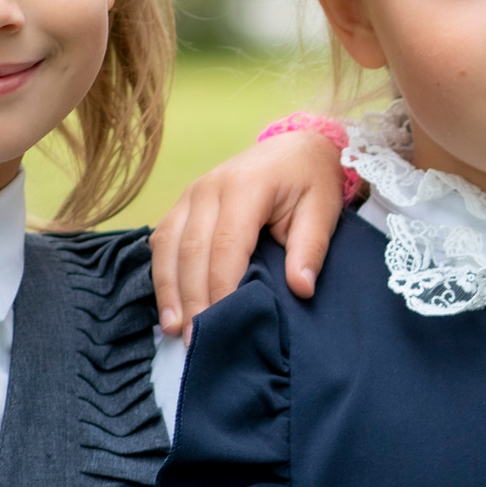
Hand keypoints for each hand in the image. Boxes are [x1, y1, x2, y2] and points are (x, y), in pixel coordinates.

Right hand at [152, 129, 350, 334]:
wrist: (296, 145)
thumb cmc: (311, 180)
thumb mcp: (323, 210)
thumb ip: (311, 248)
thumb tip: (301, 288)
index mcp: (245, 187)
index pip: (225, 246)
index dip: (220, 288)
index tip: (221, 324)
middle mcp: (209, 187)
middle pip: (191, 251)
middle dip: (191, 299)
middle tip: (197, 340)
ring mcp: (191, 193)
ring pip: (168, 245)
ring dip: (168, 290)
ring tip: (174, 329)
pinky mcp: (184, 203)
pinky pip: (163, 238)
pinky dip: (162, 272)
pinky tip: (167, 303)